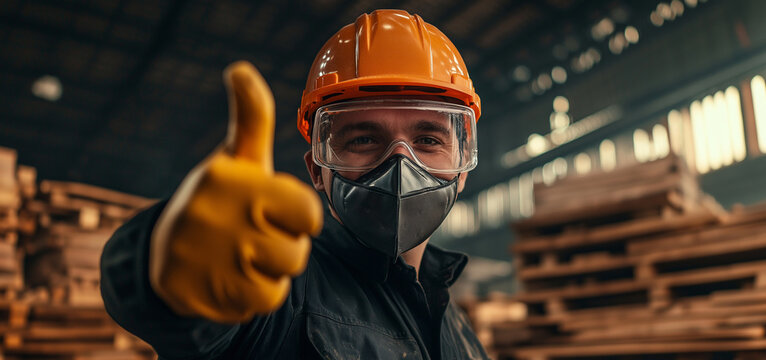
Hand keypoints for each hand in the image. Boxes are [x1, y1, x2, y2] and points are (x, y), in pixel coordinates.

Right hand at [149, 61, 322, 322]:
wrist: (162, 253)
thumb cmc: (218, 200)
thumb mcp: (237, 158)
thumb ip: (251, 116)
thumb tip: (240, 69)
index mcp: (234, 182)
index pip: (309, 213)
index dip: (298, 215)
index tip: (276, 210)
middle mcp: (219, 220)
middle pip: (297, 252)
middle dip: (283, 246)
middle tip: (252, 234)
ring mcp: (208, 261)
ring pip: (281, 279)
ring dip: (269, 272)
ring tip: (241, 256)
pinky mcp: (203, 296)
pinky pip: (261, 303)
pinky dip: (252, 295)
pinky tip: (229, 278)